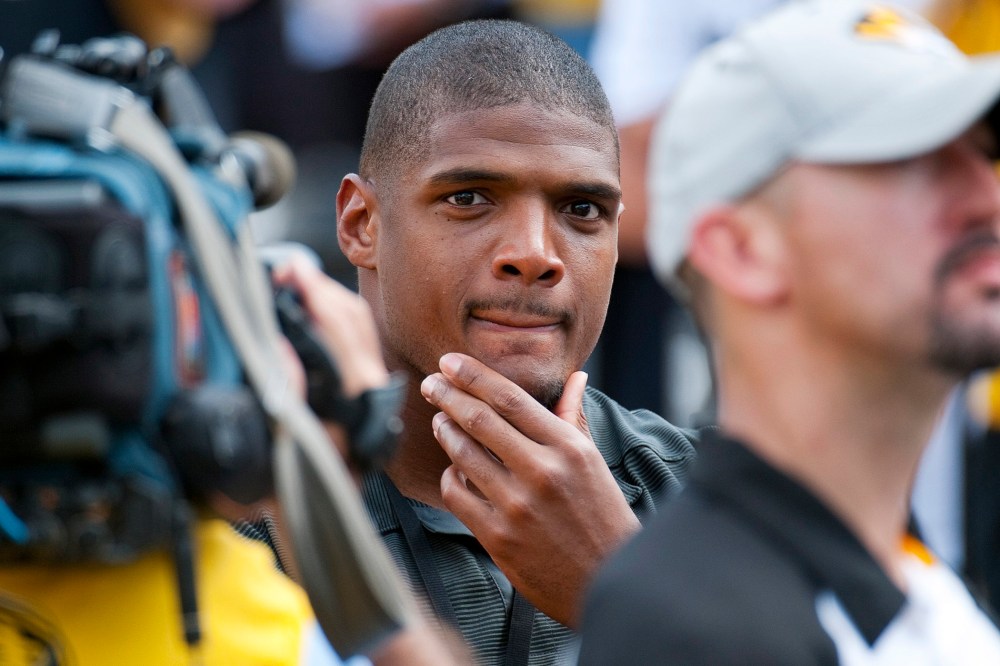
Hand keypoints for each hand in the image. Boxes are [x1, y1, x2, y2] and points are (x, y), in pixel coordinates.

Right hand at [271, 255, 390, 474]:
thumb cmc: (293, 495)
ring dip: (328, 299)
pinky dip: (334, 319)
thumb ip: (283, 393)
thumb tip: (283, 344)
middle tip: (288, 267)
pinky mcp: (365, 396)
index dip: (313, 296)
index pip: (338, 331)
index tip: (289, 271)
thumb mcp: (278, 444)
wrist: (317, 525)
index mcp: (353, 403)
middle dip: (320, 289)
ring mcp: (370, 394)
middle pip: (352, 322)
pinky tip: (311, 310)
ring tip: (297, 281)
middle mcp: (369, 395)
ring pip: (358, 329)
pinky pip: (355, 345)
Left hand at [420, 353, 641, 627]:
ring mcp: (517, 506)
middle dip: (447, 394)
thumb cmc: (602, 517)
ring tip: (439, 420)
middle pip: (480, 419)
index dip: (473, 375)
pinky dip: (451, 476)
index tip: (450, 362)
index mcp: (568, 447)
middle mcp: (542, 471)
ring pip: (463, 454)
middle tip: (430, 383)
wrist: (608, 581)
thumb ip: (574, 418)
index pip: (510, 398)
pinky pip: (458, 494)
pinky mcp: (498, 537)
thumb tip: (576, 378)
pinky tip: (455, 469)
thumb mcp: (594, 462)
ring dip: (444, 430)